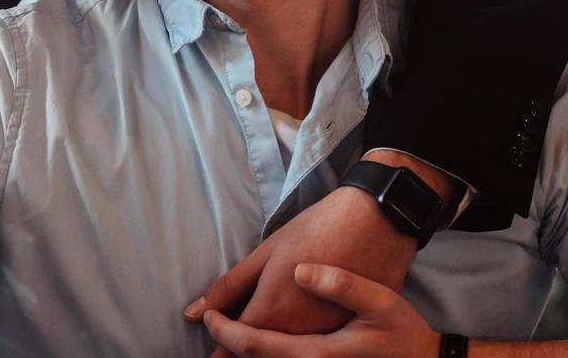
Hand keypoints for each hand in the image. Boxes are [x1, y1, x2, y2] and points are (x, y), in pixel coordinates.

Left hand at [185, 186, 417, 354]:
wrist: (375, 223)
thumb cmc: (317, 229)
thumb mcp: (267, 252)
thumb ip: (229, 286)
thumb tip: (193, 312)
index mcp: (274, 312)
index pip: (238, 344)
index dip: (219, 348)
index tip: (208, 348)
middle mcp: (299, 334)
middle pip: (260, 355)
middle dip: (238, 352)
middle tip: (222, 348)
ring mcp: (325, 336)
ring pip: (286, 353)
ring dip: (266, 349)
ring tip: (248, 343)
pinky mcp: (343, 331)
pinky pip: (311, 349)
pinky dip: (292, 346)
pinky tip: (285, 336)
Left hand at [203, 264, 439, 356]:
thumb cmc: (403, 330)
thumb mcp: (379, 299)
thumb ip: (339, 284)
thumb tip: (303, 272)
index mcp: (313, 350)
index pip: (253, 345)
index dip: (225, 333)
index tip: (206, 319)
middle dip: (229, 353)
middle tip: (207, 334)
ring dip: (246, 357)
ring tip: (224, 344)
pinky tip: (262, 348)